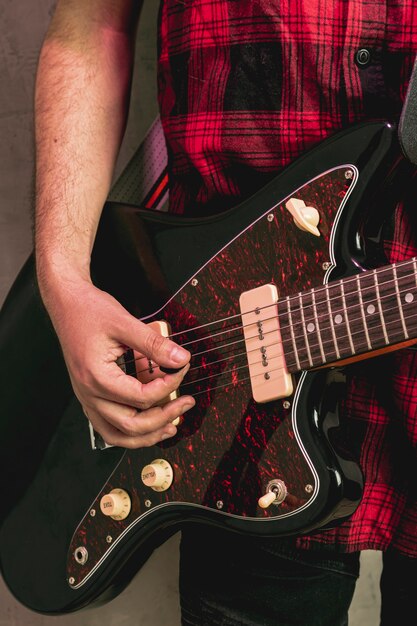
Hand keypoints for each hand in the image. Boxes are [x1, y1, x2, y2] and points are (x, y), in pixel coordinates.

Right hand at [45, 279, 194, 447]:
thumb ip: (154, 344)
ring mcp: (88, 397)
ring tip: (171, 425)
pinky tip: (149, 422)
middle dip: (164, 417)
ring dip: (146, 434)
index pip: (142, 397)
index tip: (182, 368)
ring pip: (117, 434)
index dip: (169, 385)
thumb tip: (180, 358)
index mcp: (97, 377)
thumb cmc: (89, 311)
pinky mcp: (90, 395)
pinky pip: (109, 425)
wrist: (66, 303)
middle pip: (131, 425)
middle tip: (186, 403)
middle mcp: (89, 393)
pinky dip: (131, 430)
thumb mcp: (125, 322)